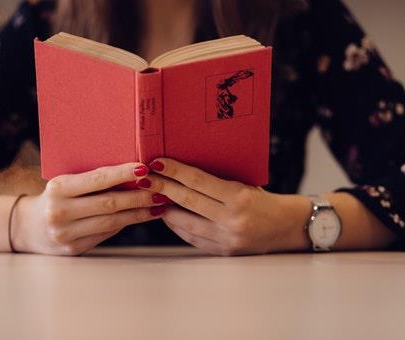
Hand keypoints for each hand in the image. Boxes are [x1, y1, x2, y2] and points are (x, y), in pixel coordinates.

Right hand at [11, 163, 166, 255]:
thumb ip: (92, 180)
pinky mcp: (74, 249)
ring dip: (138, 213)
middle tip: (161, 190)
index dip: (123, 173)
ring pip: (112, 222)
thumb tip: (133, 173)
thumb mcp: (65, 183)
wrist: (28, 227)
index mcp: (58, 188)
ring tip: (158, 204)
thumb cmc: (55, 198)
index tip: (144, 168)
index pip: (97, 179)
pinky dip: (126, 224)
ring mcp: (66, 234)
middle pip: (109, 203)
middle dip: (139, 196)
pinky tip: (141, 216)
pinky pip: (106, 234)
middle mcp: (60, 212)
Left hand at [136, 158, 311, 255]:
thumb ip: (217, 182)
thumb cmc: (264, 200)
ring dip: (164, 209)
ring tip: (151, 196)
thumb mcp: (245, 184)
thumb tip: (183, 171)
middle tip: (144, 178)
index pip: (198, 181)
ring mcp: (226, 238)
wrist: (287, 227)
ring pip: (185, 223)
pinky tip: (167, 215)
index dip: (175, 171)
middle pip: (187, 201)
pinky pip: (192, 238)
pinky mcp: (223, 251)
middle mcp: (231, 219)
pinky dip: (177, 226)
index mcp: (239, 197)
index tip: (157, 162)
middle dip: (162, 187)